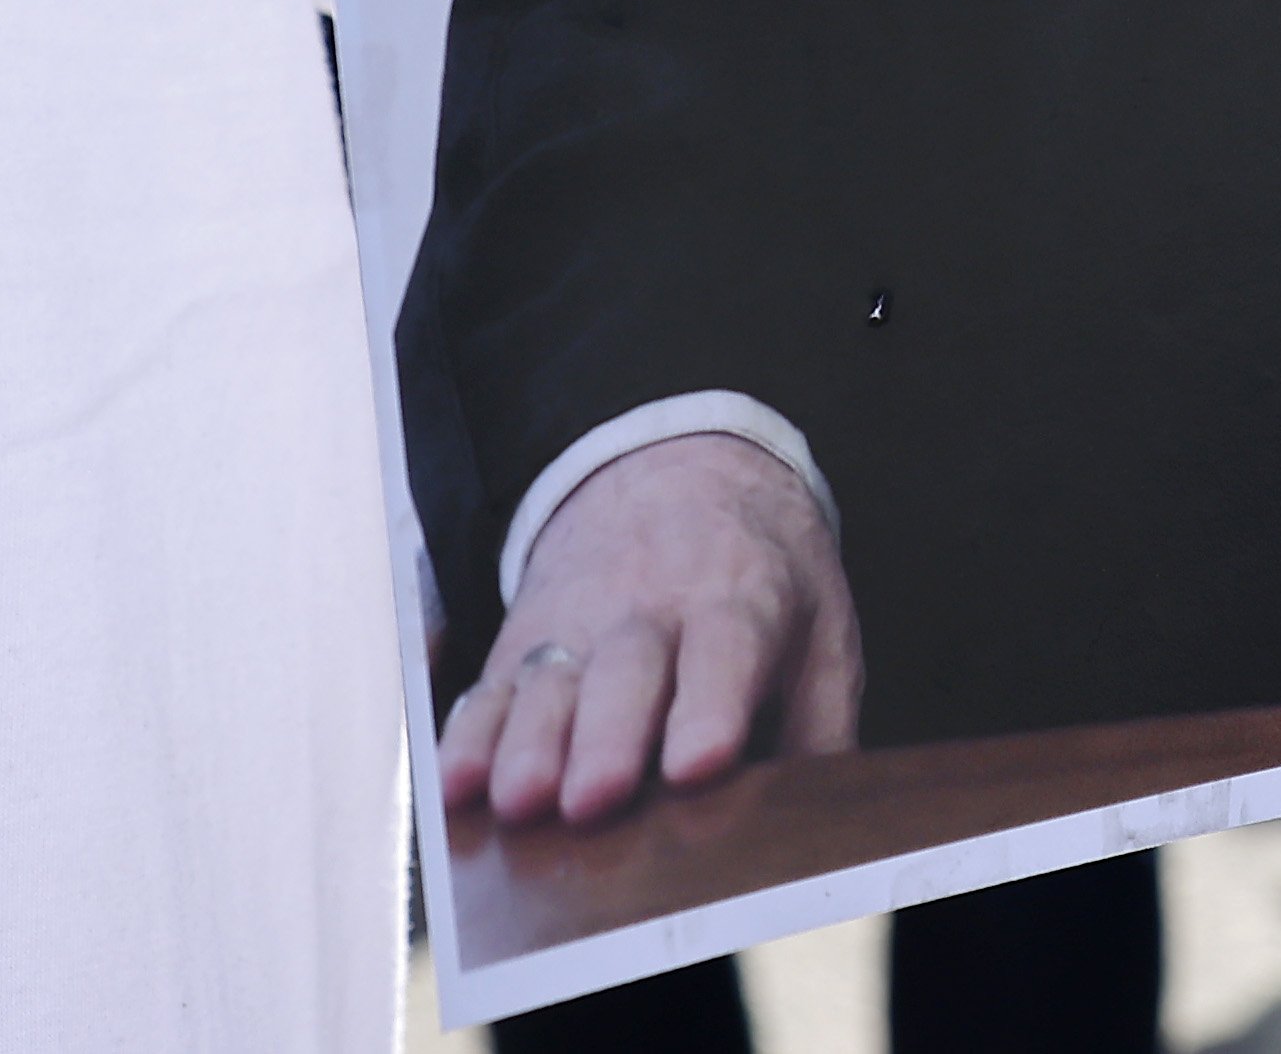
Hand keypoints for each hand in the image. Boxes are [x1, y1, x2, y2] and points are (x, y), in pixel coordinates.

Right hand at [439, 431, 858, 824]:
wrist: (676, 468)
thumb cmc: (760, 575)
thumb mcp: (822, 624)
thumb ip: (824, 718)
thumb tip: (823, 811)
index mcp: (740, 601)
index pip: (727, 651)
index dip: (712, 707)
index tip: (701, 763)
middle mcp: (651, 610)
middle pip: (626, 674)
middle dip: (607, 738)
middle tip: (594, 800)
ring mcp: (577, 623)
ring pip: (549, 684)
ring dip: (529, 744)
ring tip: (519, 800)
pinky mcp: (522, 641)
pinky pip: (489, 688)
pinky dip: (468, 735)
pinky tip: (455, 783)